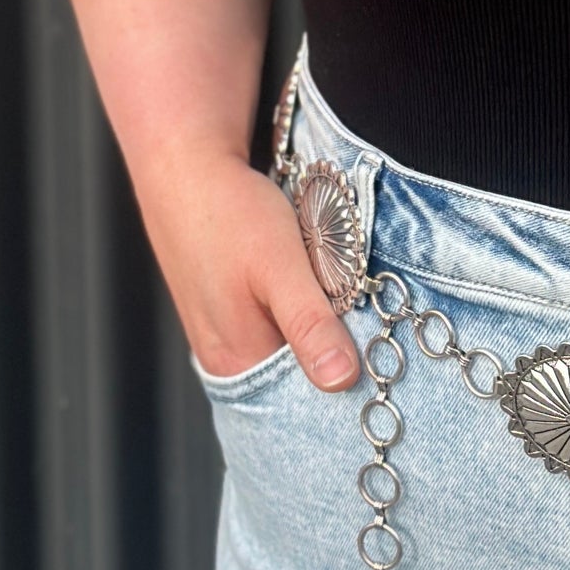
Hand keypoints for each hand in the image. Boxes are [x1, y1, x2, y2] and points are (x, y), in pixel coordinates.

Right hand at [135, 148, 360, 390]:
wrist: (185, 166)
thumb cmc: (229, 212)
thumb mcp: (280, 265)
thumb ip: (309, 324)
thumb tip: (340, 380)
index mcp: (237, 361)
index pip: (303, 402)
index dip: (346, 389)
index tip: (384, 368)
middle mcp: (225, 360)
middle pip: (295, 382)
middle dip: (336, 361)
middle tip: (374, 330)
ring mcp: (222, 336)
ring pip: (286, 354)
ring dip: (319, 336)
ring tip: (346, 307)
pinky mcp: (226, 311)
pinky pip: (273, 332)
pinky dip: (299, 318)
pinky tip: (315, 294)